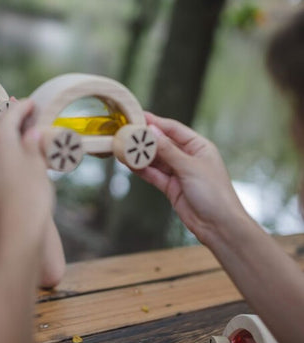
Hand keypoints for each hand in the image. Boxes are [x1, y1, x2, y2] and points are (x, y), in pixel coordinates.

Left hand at [0, 98, 53, 249]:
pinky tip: (6, 156)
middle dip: (8, 116)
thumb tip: (31, 133)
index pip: (11, 112)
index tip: (32, 104)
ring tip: (17, 133)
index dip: (24, 106)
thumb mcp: (39, 165)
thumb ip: (33, 143)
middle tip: (23, 113)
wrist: (14, 234)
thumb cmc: (31, 198)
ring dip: (0, 133)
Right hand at [134, 112, 248, 246]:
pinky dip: (142, 169)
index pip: (174, 129)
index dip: (156, 123)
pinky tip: (130, 163)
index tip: (139, 116)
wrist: (219, 226)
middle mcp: (188, 157)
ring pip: (156, 160)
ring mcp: (178, 172)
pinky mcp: (171, 187)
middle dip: (145, 139)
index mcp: (199, 147)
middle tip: (127, 132)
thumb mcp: (190, 167)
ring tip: (124, 148)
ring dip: (141, 155)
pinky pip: (153, 174)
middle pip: (162, 143)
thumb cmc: (214, 193)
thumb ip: (168, 150)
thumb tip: (152, 132)